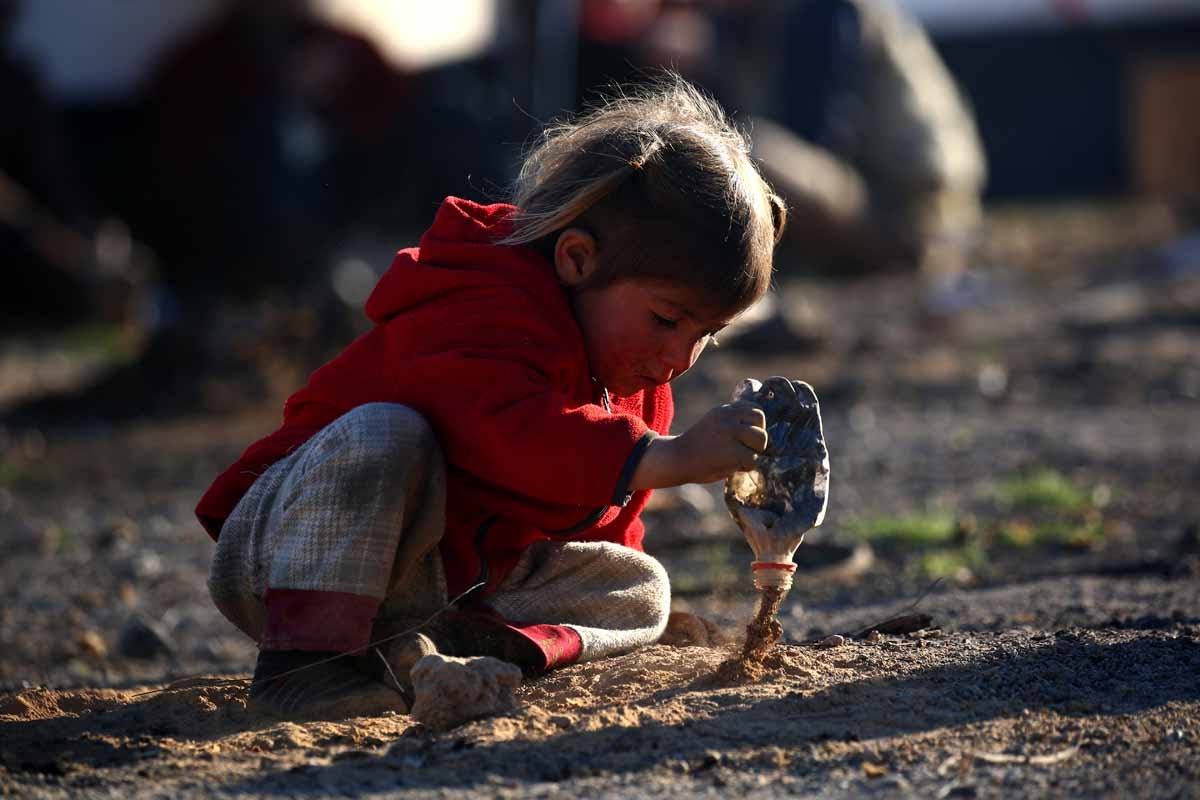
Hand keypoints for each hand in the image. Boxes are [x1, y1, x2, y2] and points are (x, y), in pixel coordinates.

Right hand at [631, 402, 766, 488]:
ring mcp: (731, 433)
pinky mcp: (733, 451)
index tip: (745, 437)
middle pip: (761, 421)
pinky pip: (752, 459)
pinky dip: (745, 467)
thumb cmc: (696, 447)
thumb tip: (760, 430)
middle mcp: (728, 417)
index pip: (754, 409)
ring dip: (753, 452)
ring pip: (761, 439)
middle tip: (744, 449)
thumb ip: (732, 423)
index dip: (755, 424)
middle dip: (757, 437)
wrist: (676, 459)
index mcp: (724, 410)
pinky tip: (732, 467)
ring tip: (739, 458)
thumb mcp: (713, 425)